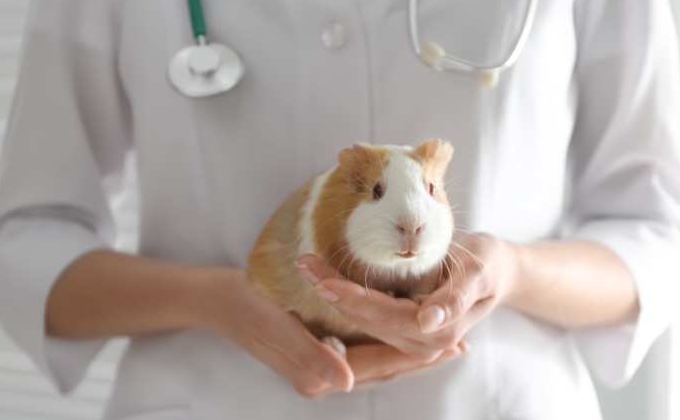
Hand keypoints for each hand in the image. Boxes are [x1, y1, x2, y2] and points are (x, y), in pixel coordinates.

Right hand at [202, 269, 465, 397]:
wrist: (220, 299)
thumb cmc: (250, 307)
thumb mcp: (278, 328)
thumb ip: (311, 356)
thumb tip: (346, 380)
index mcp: (319, 374)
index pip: (381, 367)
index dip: (417, 358)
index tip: (451, 345)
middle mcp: (324, 374)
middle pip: (384, 367)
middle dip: (421, 358)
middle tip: (459, 344)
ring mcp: (322, 362)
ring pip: (377, 359)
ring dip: (408, 349)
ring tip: (440, 339)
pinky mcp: (318, 347)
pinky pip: (363, 348)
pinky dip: (387, 338)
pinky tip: (401, 325)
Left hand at [296, 233, 519, 358]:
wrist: (496, 270)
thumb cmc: (489, 264)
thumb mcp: (478, 272)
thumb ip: (456, 298)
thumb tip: (427, 320)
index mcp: (438, 329)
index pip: (382, 313)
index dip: (349, 296)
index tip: (319, 278)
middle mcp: (422, 342)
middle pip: (366, 319)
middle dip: (332, 291)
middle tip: (303, 263)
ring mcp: (412, 341)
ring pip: (362, 321)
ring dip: (334, 295)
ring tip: (308, 267)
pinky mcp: (404, 331)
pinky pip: (369, 319)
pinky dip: (346, 300)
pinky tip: (325, 281)